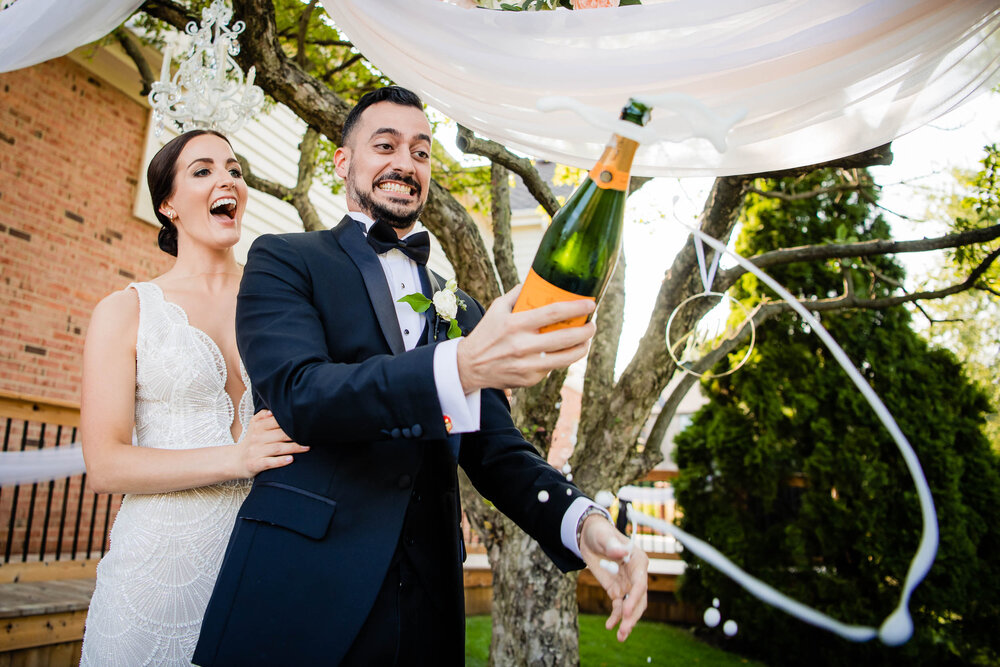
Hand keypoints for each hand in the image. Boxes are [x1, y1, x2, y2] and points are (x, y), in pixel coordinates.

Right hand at [234, 410, 307, 477]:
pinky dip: (280, 461)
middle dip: (296, 435)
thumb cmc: (251, 441)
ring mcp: (256, 451)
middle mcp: (257, 438)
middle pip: (280, 434)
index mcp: (258, 426)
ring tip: (307, 447)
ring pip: (278, 448)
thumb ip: (263, 416)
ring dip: (294, 448)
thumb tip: (274, 410)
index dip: (291, 421)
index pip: (277, 421)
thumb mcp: (254, 426)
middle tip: (311, 435)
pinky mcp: (255, 464)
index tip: (306, 422)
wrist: (235, 460)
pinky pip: (269, 462)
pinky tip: (290, 459)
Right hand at [456, 284, 595, 391]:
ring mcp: (527, 365)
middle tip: (593, 324)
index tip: (591, 304)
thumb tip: (538, 281)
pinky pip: (552, 368)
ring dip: (582, 348)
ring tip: (586, 340)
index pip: (553, 313)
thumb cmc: (486, 333)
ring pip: (566, 357)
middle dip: (586, 330)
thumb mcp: (497, 308)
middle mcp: (522, 345)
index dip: (576, 308)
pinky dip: (561, 359)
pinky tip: (563, 352)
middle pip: (566, 337)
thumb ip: (518, 294)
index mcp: (515, 324)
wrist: (469, 366)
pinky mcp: (529, 379)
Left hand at [579, 515, 648, 641]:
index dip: (634, 598)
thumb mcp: (603, 537)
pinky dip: (615, 617)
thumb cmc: (599, 533)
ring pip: (631, 607)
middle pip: (639, 599)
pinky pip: (618, 607)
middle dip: (632, 616)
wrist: (589, 537)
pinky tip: (609, 626)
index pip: (640, 583)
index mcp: (638, 561)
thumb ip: (612, 545)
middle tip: (624, 630)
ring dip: (627, 621)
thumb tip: (622, 552)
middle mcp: (636, 575)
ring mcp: (627, 584)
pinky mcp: (617, 590)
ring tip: (620, 637)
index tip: (625, 611)